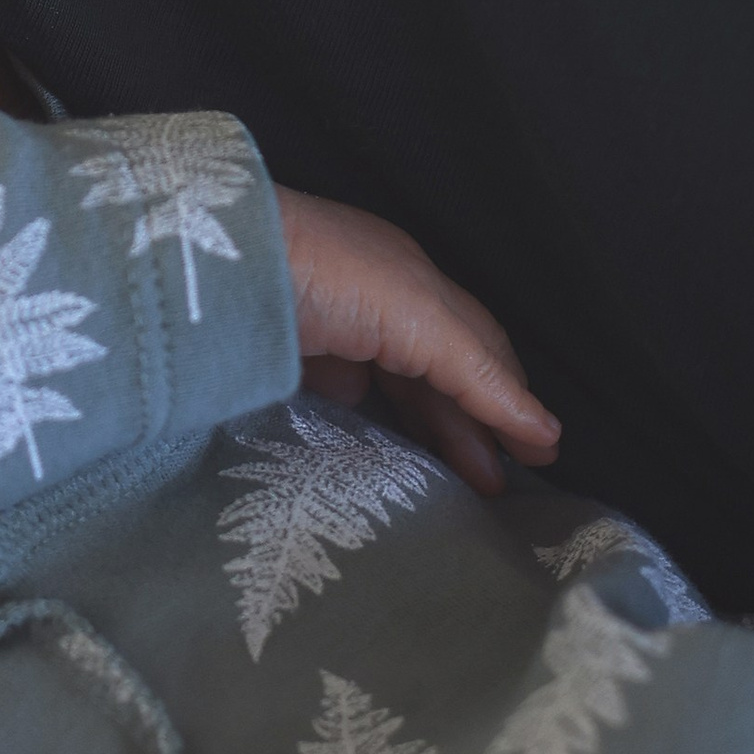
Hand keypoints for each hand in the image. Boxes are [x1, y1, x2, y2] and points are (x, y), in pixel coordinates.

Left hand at [278, 185, 559, 494]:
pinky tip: (397, 457)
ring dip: (437, 434)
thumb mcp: (415, 314)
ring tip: (462, 485)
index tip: (542, 450)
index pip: (478, 343)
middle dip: (478, 427)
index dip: (511, 396)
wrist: (212, 263)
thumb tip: (538, 426)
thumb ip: (475, 370)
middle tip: (499, 490)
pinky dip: (385, 426)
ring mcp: (333, 331)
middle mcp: (377, 302)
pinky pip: (353, 399)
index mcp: (413, 279)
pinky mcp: (291, 359)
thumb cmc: (324, 272)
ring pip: (402, 390)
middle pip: (442, 373)